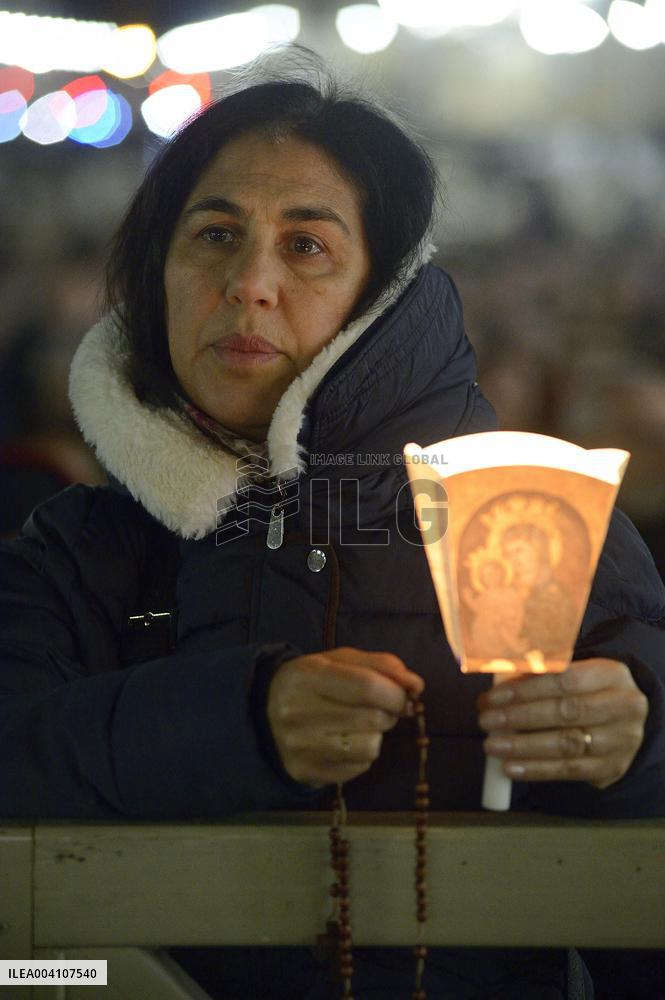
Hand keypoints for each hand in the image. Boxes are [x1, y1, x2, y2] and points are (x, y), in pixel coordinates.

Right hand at [267, 647, 423, 787]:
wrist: (264, 712)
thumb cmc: (312, 681)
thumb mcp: (341, 661)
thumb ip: (381, 666)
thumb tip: (416, 685)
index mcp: (308, 676)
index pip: (366, 686)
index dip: (396, 693)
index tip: (404, 694)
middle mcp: (298, 712)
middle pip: (372, 718)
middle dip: (390, 713)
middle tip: (382, 708)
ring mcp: (300, 746)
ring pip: (369, 747)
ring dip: (377, 735)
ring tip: (362, 725)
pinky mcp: (306, 772)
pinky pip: (358, 767)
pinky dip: (363, 754)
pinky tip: (347, 741)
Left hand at [477, 658, 647, 788]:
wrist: (624, 723)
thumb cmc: (587, 692)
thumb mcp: (575, 674)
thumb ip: (540, 674)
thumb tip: (497, 677)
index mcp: (612, 674)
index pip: (565, 679)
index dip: (526, 688)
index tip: (493, 696)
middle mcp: (623, 707)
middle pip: (566, 712)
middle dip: (520, 717)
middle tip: (486, 721)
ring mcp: (621, 741)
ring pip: (567, 744)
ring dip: (523, 746)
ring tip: (492, 746)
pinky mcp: (612, 768)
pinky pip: (570, 771)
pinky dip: (537, 770)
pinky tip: (511, 768)